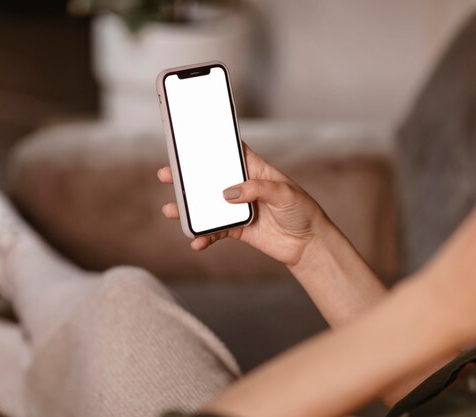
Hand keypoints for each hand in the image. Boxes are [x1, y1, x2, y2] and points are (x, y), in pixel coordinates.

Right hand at [157, 143, 329, 267]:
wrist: (309, 244)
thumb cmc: (303, 211)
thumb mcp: (285, 193)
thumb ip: (258, 189)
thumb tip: (228, 193)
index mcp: (255, 169)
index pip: (231, 152)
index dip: (212, 145)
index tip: (189, 138)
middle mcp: (243, 186)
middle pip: (211, 178)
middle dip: (188, 176)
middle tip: (166, 173)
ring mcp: (238, 208)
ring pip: (207, 205)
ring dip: (189, 208)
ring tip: (172, 210)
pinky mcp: (237, 229)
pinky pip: (215, 231)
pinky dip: (204, 236)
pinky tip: (197, 240)